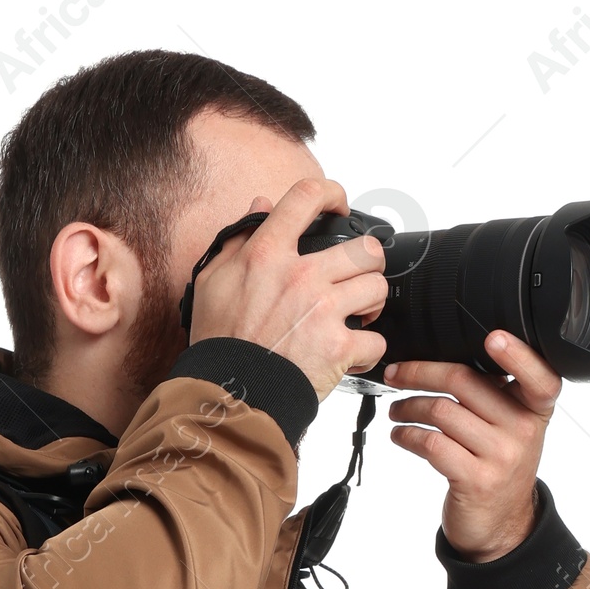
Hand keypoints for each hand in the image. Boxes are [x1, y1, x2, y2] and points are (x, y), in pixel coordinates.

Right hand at [190, 177, 385, 402]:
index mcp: (268, 254)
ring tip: (360, 315)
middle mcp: (301, 277)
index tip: (337, 206)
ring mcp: (323, 312)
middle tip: (357, 276)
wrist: (229, 395)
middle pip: (364, 249)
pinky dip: (370, 350)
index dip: (330, 193)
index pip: (306, 197)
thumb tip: (261, 206)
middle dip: (368, 262)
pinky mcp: (338, 348)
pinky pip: (376, 340)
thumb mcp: (213, 281)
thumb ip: (239, 239)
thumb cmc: (220, 343)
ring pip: (376, 288)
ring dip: (372, 303)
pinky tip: (354, 353)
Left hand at [382, 331, 559, 557]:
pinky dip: (407, 436)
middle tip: (396, 374)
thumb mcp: (512, 428)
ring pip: (441, 411)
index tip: (493, 338)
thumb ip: (496, 395)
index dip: (518, 355)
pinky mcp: (475, 480)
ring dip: (408, 407)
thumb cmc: (499, 468)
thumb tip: (444, 359)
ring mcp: (500, 457)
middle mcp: (523, 430)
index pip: (537, 376)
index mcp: (535, 410)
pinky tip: (400, 435)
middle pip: (465, 382)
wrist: (501, 526)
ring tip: (396, 410)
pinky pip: (431, 444)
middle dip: (420, 372)